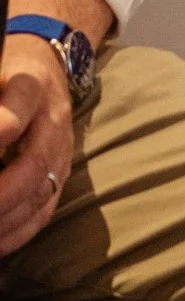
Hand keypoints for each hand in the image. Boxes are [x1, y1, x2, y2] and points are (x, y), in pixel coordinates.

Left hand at [0, 36, 73, 256]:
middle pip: (34, 164)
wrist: (48, 68)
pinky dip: (19, 232)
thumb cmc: (7, 70)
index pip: (16, 112)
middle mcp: (53, 122)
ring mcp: (61, 150)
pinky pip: (45, 210)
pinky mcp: (62, 172)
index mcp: (31, 87)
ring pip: (41, 193)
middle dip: (0, 195)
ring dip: (6, 219)